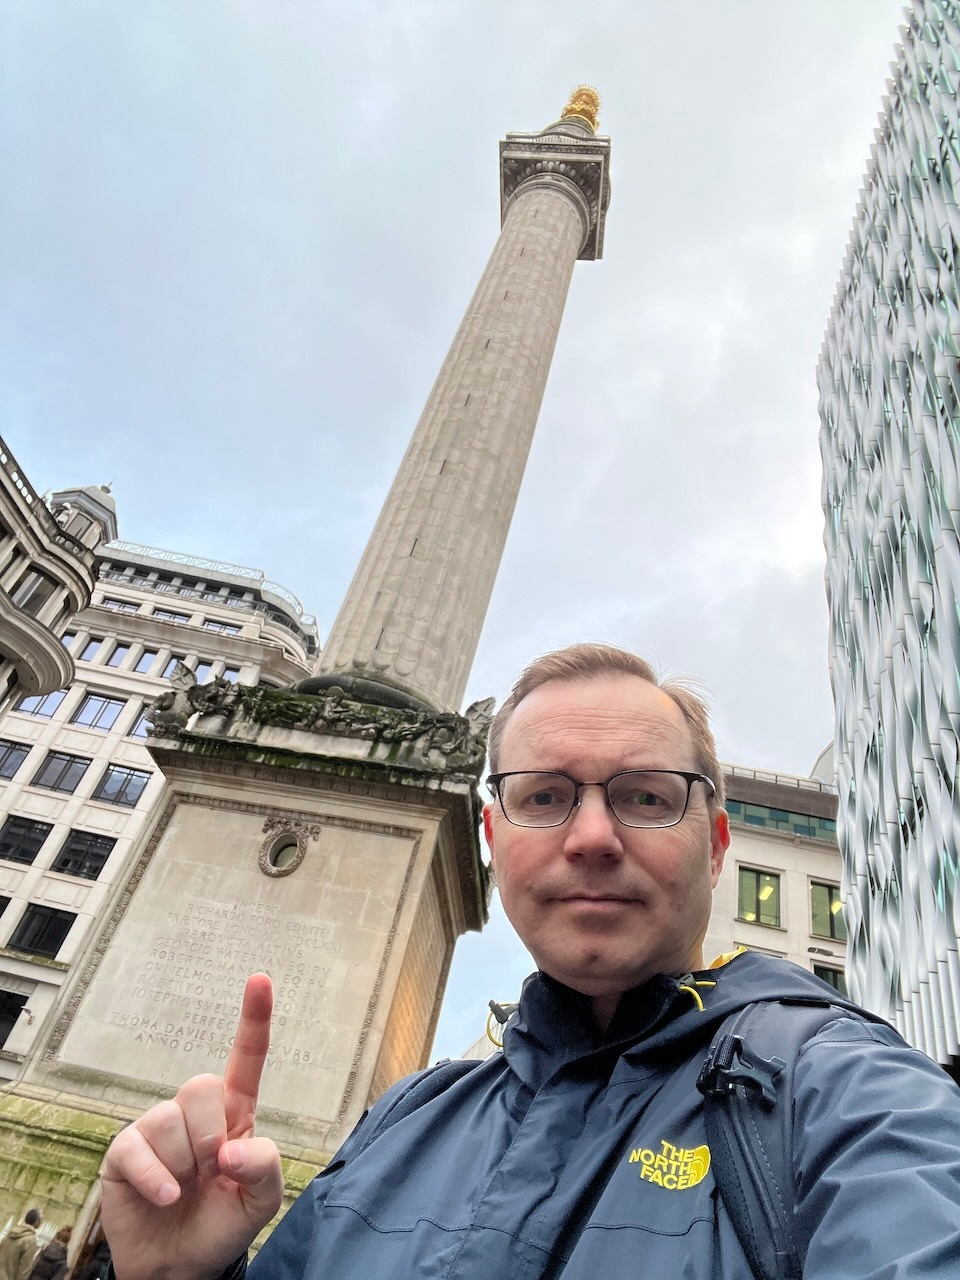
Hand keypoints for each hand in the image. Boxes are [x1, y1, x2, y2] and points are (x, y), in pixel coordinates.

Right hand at [101, 974, 283, 1279]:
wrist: (182, 1268)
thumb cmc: (223, 1223)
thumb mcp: (262, 1200)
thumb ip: (265, 1166)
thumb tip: (232, 1148)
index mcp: (234, 1114)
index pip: (247, 1059)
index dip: (254, 1019)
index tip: (260, 979)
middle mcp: (194, 1113)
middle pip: (202, 1086)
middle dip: (209, 1135)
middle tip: (210, 1170)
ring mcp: (157, 1130)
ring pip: (169, 1118)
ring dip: (183, 1164)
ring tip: (185, 1187)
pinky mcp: (125, 1152)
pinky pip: (137, 1148)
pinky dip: (156, 1179)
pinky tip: (166, 1198)